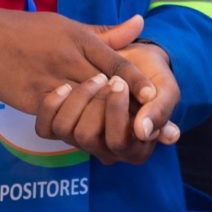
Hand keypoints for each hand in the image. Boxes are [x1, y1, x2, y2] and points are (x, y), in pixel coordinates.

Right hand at [0, 0, 142, 119]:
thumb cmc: (27, 29)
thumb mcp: (67, 24)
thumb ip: (106, 32)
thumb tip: (141, 23)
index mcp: (78, 39)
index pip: (115, 62)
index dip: (136, 81)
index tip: (153, 95)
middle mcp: (67, 59)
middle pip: (103, 87)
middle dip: (123, 106)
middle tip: (144, 123)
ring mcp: (48, 79)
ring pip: (81, 105)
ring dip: (98, 118)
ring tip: (116, 132)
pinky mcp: (30, 98)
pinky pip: (56, 116)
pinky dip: (71, 125)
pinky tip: (83, 134)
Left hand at [64, 41, 183, 164]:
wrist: (131, 59)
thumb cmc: (151, 76)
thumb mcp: (165, 89)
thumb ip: (161, 111)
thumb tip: (152, 134)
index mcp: (136, 149)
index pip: (119, 143)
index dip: (116, 114)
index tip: (121, 83)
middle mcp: (107, 151)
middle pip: (88, 137)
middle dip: (97, 102)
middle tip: (108, 77)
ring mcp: (82, 142)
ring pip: (67, 131)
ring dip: (79, 98)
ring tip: (94, 78)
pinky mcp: (61, 128)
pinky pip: (46, 128)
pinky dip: (53, 105)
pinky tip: (65, 87)